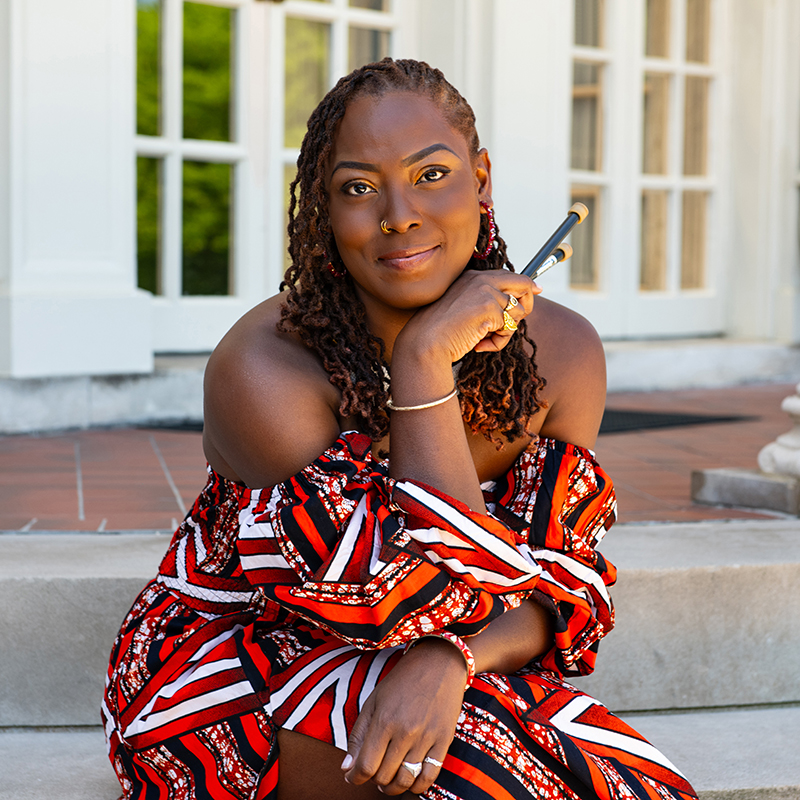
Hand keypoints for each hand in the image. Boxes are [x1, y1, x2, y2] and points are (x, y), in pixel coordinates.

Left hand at [340, 640, 466, 794]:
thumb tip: (347, 769)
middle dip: (373, 780)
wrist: (437, 663)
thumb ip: (358, 735)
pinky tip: (409, 780)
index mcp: (384, 720)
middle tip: (372, 773)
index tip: (352, 776)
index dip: (354, 777)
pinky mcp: (444, 741)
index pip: (365, 766)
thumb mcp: (373, 701)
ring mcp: (426, 738)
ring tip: (388, 780)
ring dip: (393, 788)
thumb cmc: (401, 681)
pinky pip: (429, 777)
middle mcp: (405, 732)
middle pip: (384, 776)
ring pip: (405, 781)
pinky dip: (417, 787)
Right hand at [395, 270, 540, 366]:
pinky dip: (498, 342)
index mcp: (471, 277)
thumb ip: (485, 302)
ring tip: (484, 340)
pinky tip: (480, 345)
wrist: (424, 343)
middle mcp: (480, 280)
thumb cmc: (440, 333)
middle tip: (511, 325)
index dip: (525, 285)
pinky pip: (510, 329)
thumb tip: (515, 305)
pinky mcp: (490, 308)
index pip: (507, 276)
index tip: (536, 289)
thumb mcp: (464, 310)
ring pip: (518, 312)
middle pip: (523, 284)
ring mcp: (486, 292)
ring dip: (505, 332)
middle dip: (526, 306)